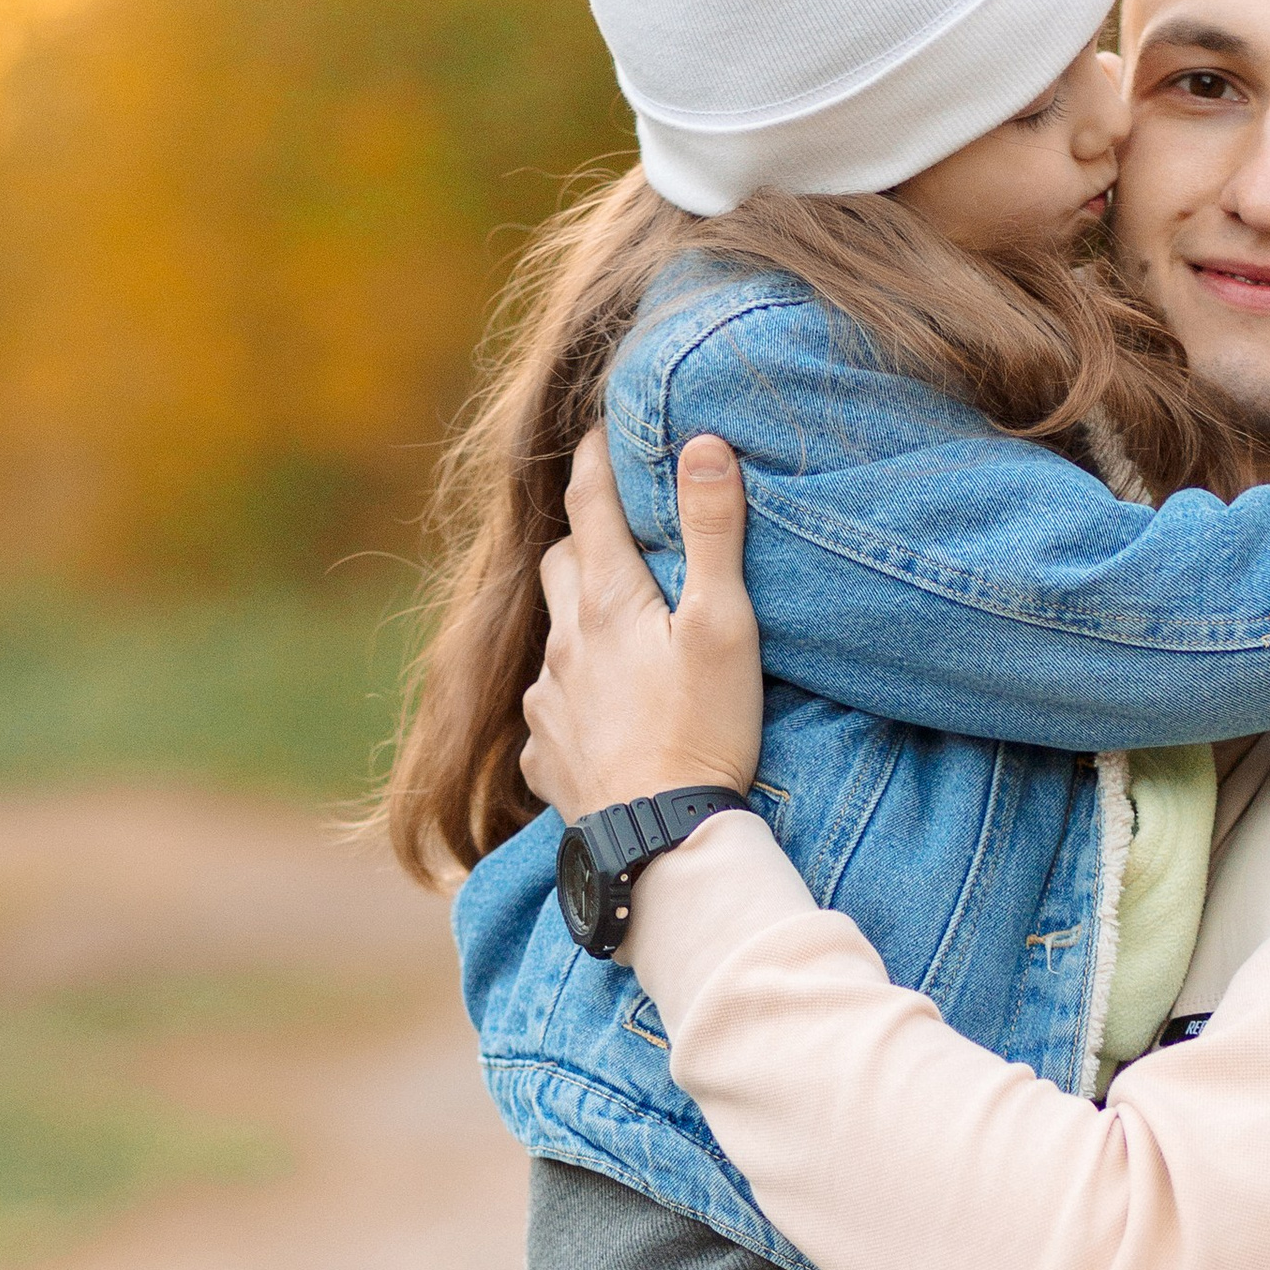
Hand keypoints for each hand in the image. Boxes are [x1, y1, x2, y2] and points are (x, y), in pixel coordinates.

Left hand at [520, 427, 764, 816]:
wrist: (659, 840)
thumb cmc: (702, 731)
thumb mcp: (724, 626)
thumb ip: (714, 534)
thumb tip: (704, 446)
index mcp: (606, 601)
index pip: (589, 504)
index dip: (594, 459)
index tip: (599, 429)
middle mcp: (563, 643)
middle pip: (560, 565)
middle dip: (584, 540)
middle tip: (614, 534)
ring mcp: (547, 702)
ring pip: (553, 638)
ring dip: (578, 623)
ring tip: (614, 634)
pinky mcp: (545, 756)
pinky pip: (549, 711)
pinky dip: (570, 699)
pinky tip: (599, 717)